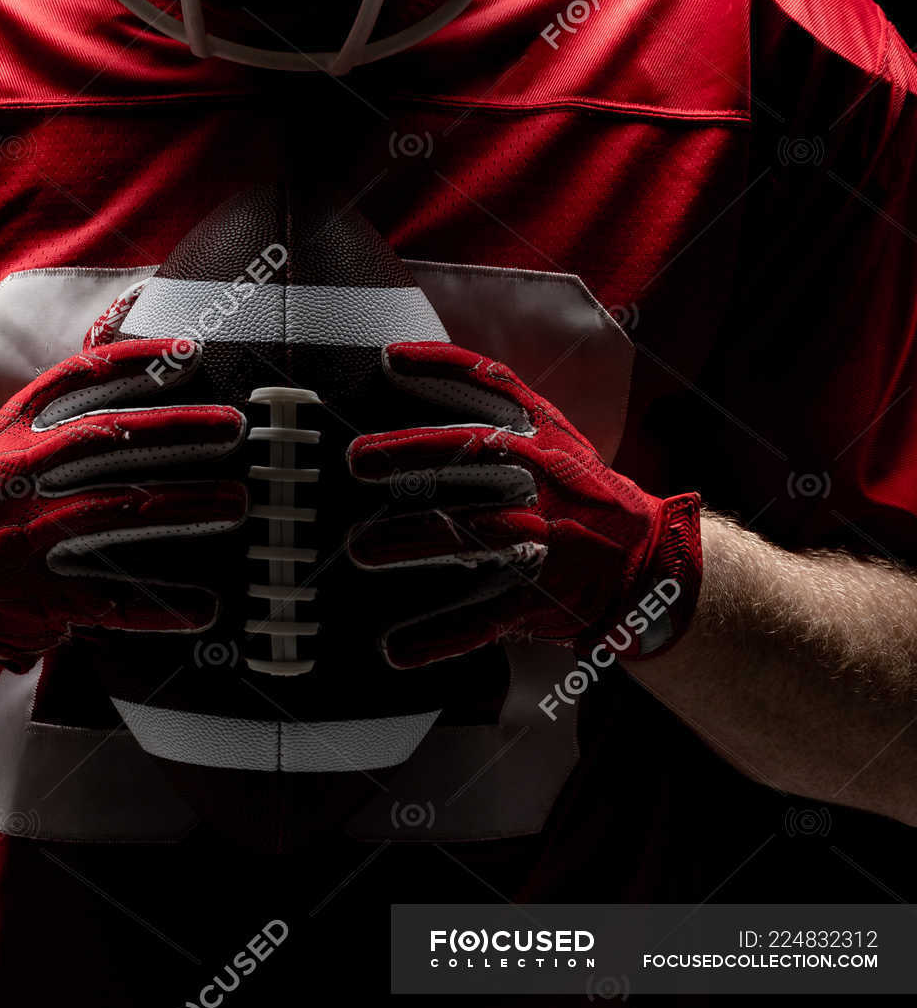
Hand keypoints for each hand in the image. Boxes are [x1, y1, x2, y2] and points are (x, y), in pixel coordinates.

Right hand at [0, 336, 246, 677]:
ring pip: (113, 510)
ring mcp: (25, 535)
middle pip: (105, 438)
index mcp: (16, 432)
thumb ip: (70, 416)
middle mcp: (17, 476)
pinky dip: (160, 605)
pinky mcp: (41, 596)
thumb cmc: (5, 509)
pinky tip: (205, 607)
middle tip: (233, 426)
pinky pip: (112, 600)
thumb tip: (154, 372)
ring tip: (237, 502)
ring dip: (182, 504)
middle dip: (176, 428)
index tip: (192, 352)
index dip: (137, 362)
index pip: (77, 380)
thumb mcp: (18, 449)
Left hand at [345, 341, 701, 667]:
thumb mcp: (555, 438)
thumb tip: (415, 380)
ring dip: (413, 540)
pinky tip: (397, 648)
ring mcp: (545, 535)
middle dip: (413, 455)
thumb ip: (501, 411)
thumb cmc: (582, 492)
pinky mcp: (542, 595)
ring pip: (472, 534)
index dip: (441, 366)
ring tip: (362, 547)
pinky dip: (440, 636)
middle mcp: (544, 477)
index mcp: (543, 434)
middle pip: (473, 456)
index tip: (389, 359)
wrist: (648, 563)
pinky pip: (485, 618)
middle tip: (358, 460)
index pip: (492, 385)